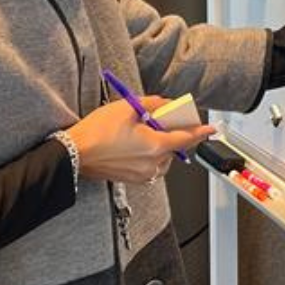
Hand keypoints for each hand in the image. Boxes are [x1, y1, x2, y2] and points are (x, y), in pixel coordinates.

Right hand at [65, 97, 215, 184]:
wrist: (74, 154)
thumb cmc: (97, 132)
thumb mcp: (127, 108)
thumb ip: (154, 104)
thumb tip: (167, 105)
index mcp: (155, 146)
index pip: (186, 139)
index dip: (200, 132)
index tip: (210, 129)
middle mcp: (152, 164)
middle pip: (173, 147)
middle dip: (169, 133)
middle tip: (155, 120)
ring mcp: (142, 174)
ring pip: (162, 158)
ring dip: (158, 145)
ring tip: (139, 132)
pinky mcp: (132, 179)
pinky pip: (150, 166)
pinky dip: (148, 155)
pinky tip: (132, 145)